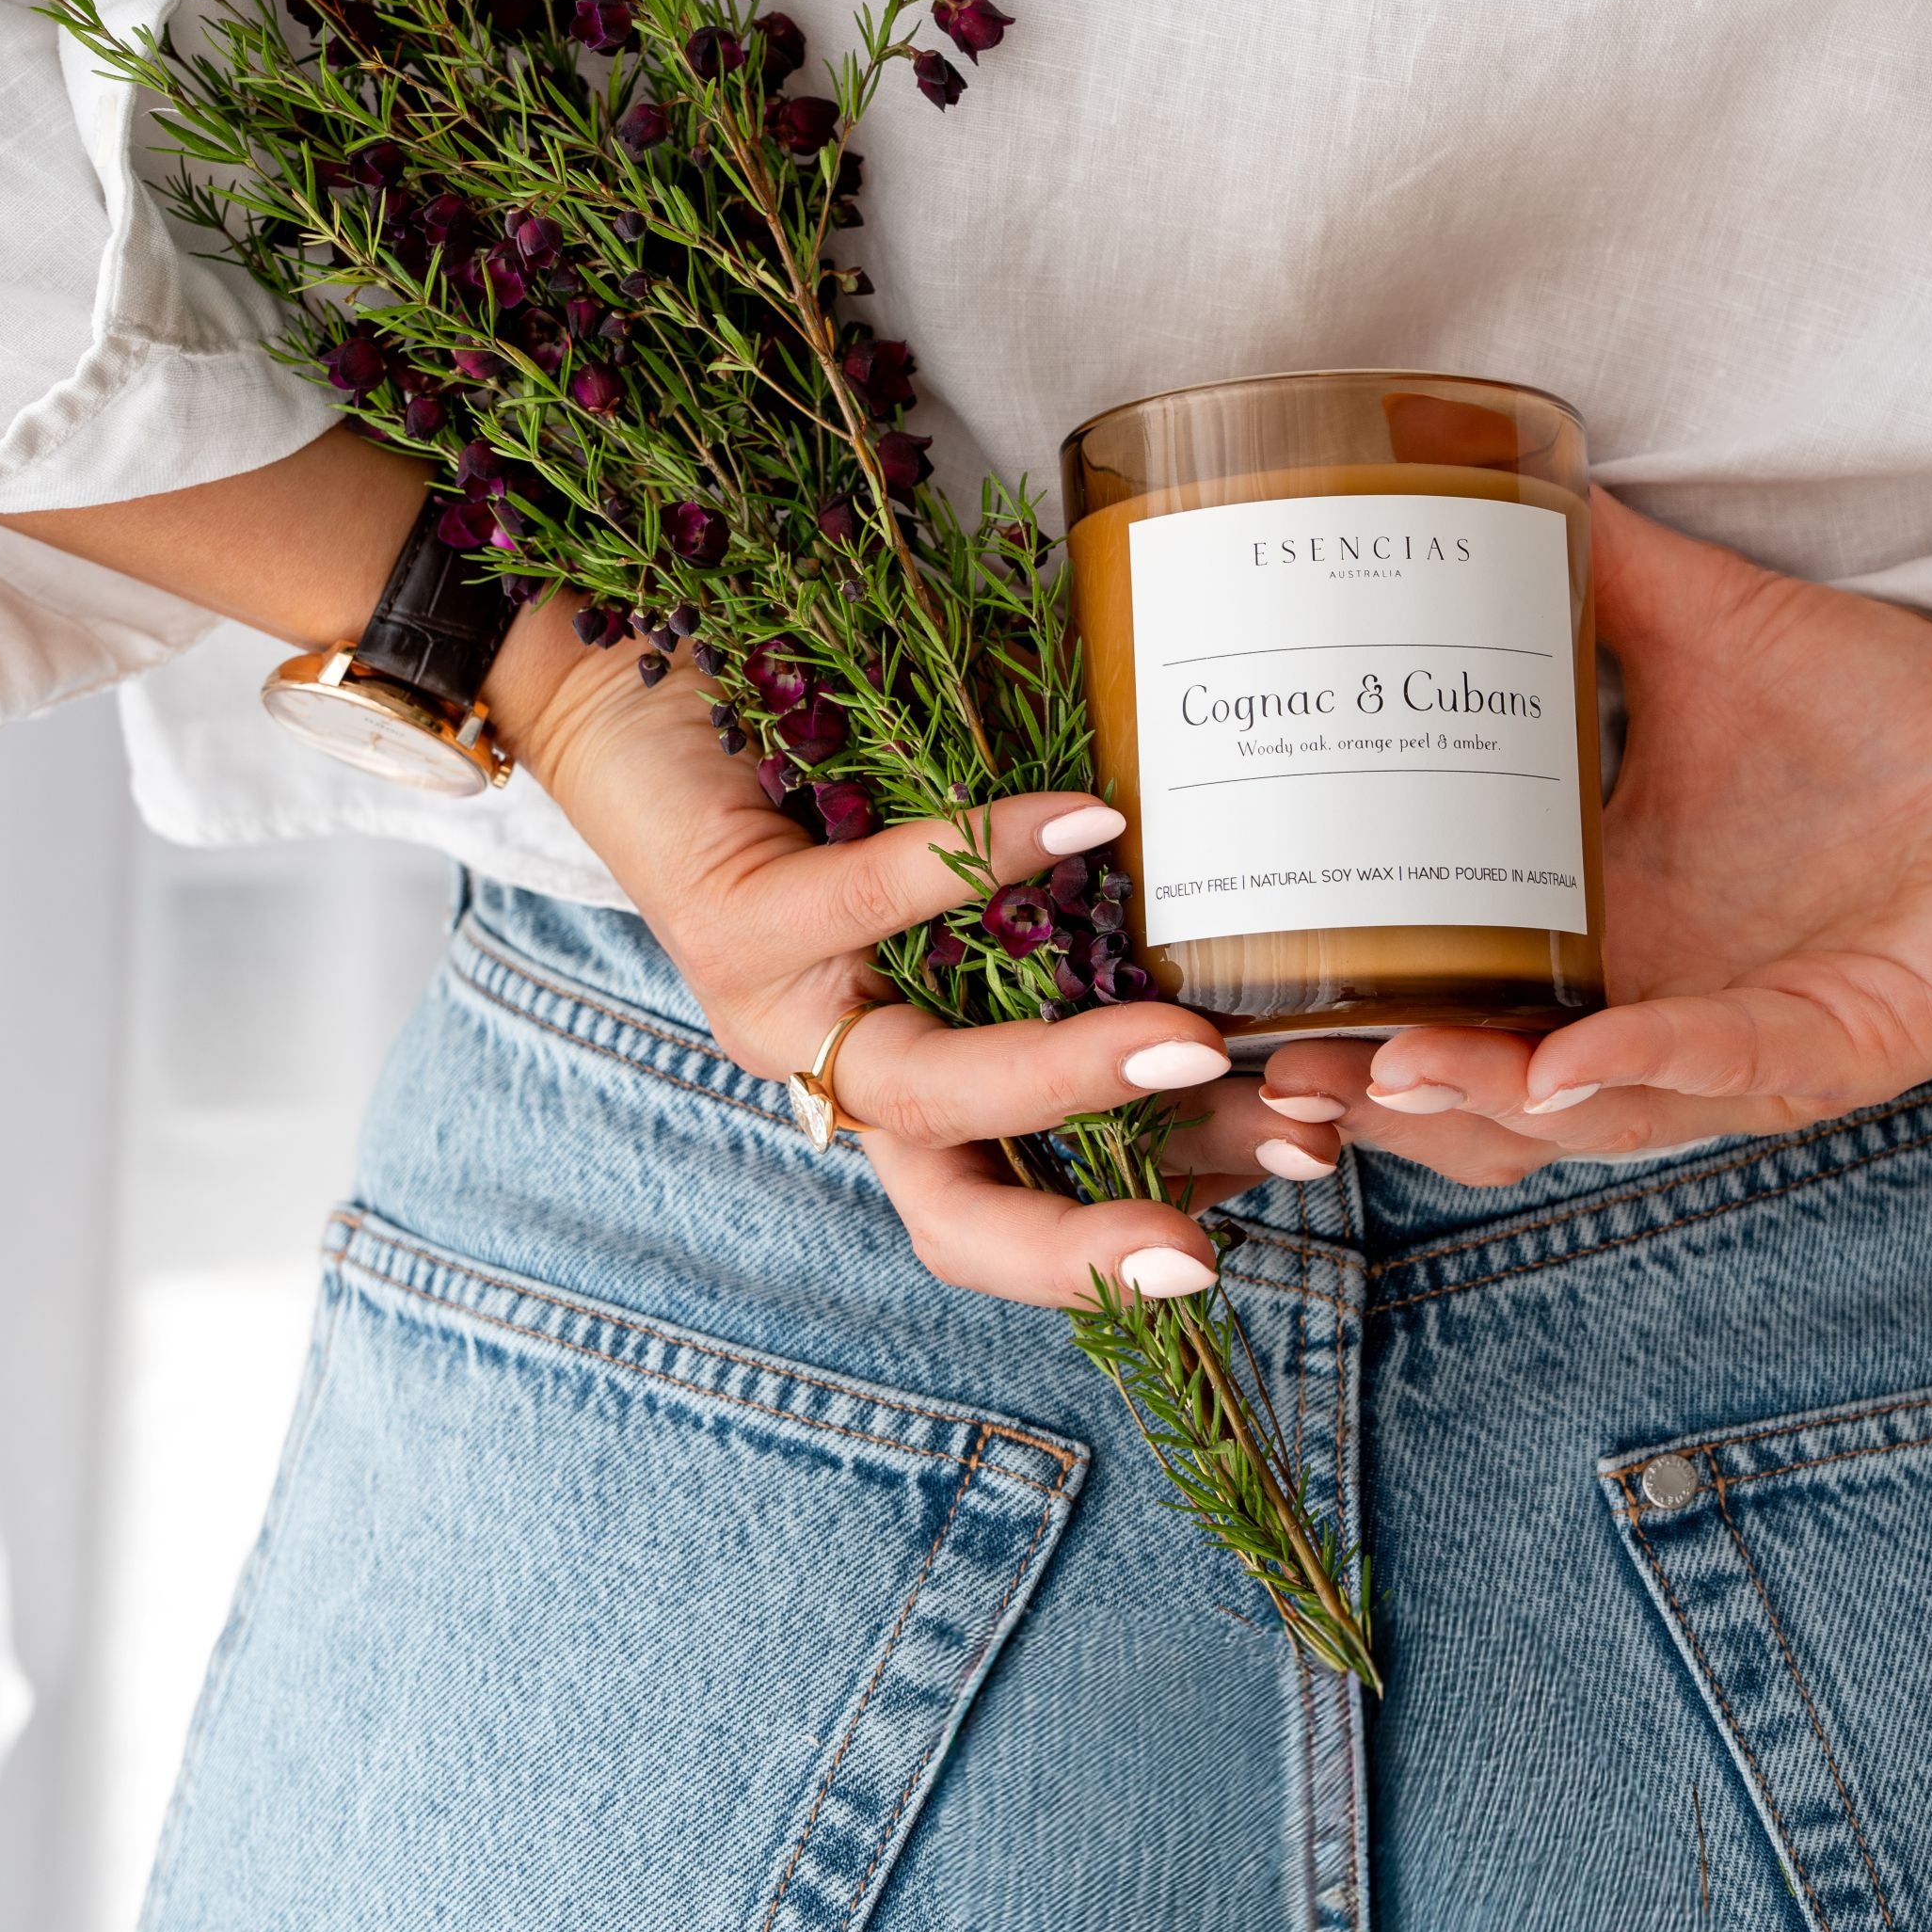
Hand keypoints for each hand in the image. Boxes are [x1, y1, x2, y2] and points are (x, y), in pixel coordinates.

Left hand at [489, 597, 1275, 1303]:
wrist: (627, 686)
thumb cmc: (829, 772)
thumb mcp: (976, 863)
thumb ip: (1082, 902)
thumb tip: (1266, 900)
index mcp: (906, 1080)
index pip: (1028, 1201)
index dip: (1151, 1212)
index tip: (1304, 1161)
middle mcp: (841, 1071)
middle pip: (964, 1209)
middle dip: (1094, 1245)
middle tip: (1226, 1231)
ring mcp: (780, 1009)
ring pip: (926, 1089)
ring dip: (1067, 1075)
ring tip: (1191, 1039)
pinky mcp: (732, 916)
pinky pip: (868, 904)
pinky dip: (983, 861)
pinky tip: (1084, 819)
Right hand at [1257, 488, 1931, 1174]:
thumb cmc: (1894, 724)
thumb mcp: (1702, 635)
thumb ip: (1588, 568)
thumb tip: (1470, 452)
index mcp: (1594, 934)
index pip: (1429, 1004)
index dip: (1325, 1024)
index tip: (1207, 984)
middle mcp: (1646, 1010)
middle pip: (1470, 1101)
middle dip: (1363, 1096)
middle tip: (1262, 1063)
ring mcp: (1736, 1048)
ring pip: (1574, 1123)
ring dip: (1475, 1105)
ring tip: (1385, 1067)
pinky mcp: (1837, 1050)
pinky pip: (1725, 1079)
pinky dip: (1647, 1075)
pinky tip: (1574, 1064)